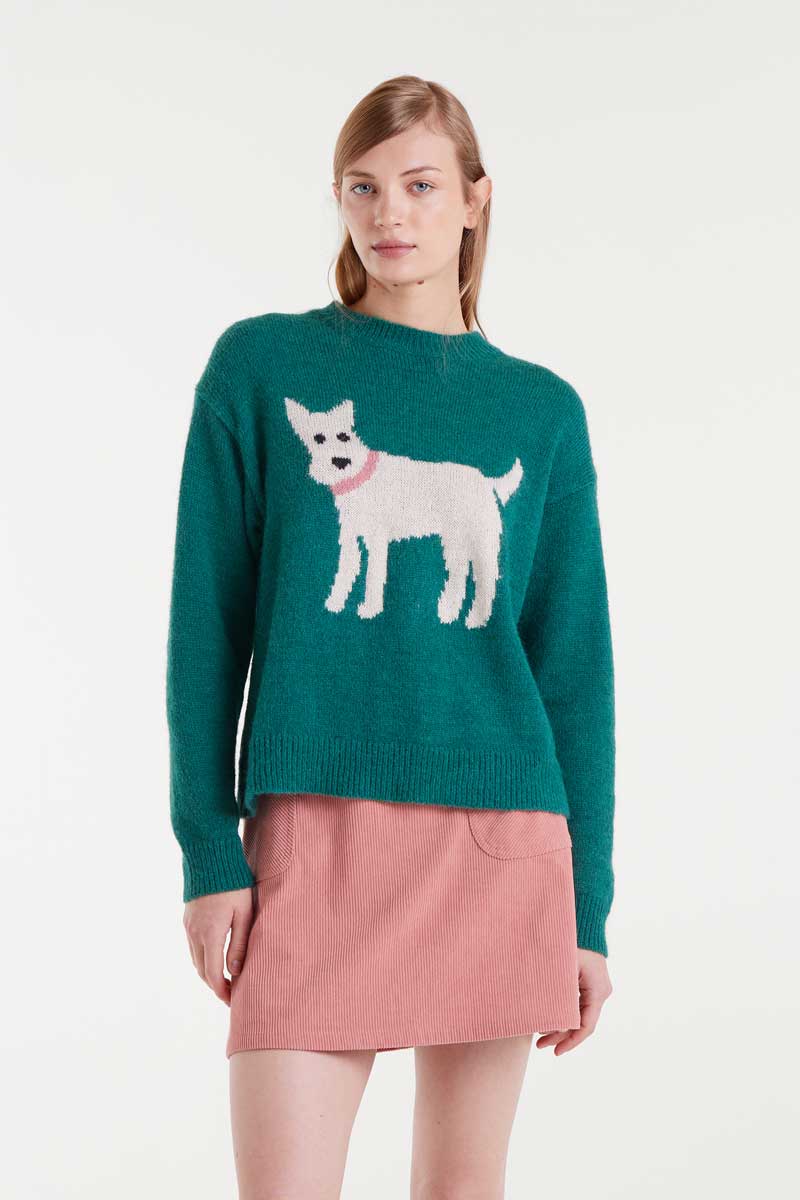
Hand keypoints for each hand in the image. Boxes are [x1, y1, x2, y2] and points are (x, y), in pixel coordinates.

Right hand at [183, 888, 254, 1006]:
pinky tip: (214, 957)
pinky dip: (202, 958)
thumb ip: (239, 944)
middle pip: (201, 970)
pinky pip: (192, 947)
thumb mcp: (244, 913)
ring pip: (195, 959)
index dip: (221, 991)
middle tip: (229, 994)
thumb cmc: (234, 884)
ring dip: (207, 972)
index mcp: (210, 934)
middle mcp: (195, 933)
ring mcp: (188, 926)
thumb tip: (235, 972)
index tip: (231, 1001)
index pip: (212, 974)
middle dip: (214, 985)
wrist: (209, 858)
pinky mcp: (187, 919)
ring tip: (224, 979)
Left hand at [535, 948, 612, 1054]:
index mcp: (597, 991)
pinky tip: (548, 1017)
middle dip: (560, 1035)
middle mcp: (600, 992)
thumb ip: (558, 996)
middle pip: (581, 1022)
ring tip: (540, 1035)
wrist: (583, 921)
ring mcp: (595, 987)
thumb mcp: (563, 970)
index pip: (586, 1026)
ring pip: (578, 1014)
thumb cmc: (571, 942)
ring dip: (560, 1024)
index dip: (571, 1041)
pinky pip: (577, 1003)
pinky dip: (563, 1011)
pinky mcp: (589, 982)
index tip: (556, 1052)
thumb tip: (548, 1023)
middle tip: (540, 1045)